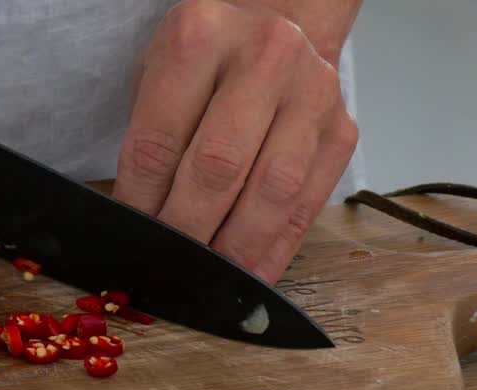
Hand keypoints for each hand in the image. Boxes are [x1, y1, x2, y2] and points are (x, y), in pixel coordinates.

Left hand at [113, 0, 358, 282]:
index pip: (160, 139)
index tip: (134, 236)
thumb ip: (150, 140)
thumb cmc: (206, 60)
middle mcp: (265, 57)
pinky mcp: (341, 130)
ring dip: (234, 247)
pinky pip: (306, 205)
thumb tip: (142, 226)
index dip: (142, 200)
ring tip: (207, 277)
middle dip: (187, 229)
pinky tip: (248, 273)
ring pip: (271, 190)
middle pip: (218, 166)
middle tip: (167, 264)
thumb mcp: (157, 75)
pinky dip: (274, 249)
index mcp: (201, 35)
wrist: (278, 25)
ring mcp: (312, 93)